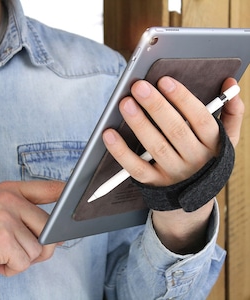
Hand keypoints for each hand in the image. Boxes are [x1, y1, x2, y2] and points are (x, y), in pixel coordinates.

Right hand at [0, 180, 64, 277]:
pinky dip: (12, 269)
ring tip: (2, 252)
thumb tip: (57, 233)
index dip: (66, 193)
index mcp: (11, 190)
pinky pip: (24, 262)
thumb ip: (27, 214)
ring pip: (38, 249)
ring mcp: (4, 217)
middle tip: (17, 247)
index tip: (80, 195)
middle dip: (39, 246)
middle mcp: (9, 199)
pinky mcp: (0, 239)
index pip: (48, 188)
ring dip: (22, 259)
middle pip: (48, 228)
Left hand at [102, 76, 242, 253]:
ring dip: (140, 124)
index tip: (164, 80)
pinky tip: (109, 134)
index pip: (200, 118)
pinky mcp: (154, 183)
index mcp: (213, 144)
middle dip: (156, 107)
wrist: (194, 197)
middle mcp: (195, 159)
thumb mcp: (227, 140)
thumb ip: (231, 113)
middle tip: (139, 86)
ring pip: (156, 147)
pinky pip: (137, 168)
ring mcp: (174, 173)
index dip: (182, 99)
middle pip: (175, 130)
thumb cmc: (207, 159)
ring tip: (125, 103)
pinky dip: (121, 152)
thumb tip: (231, 83)